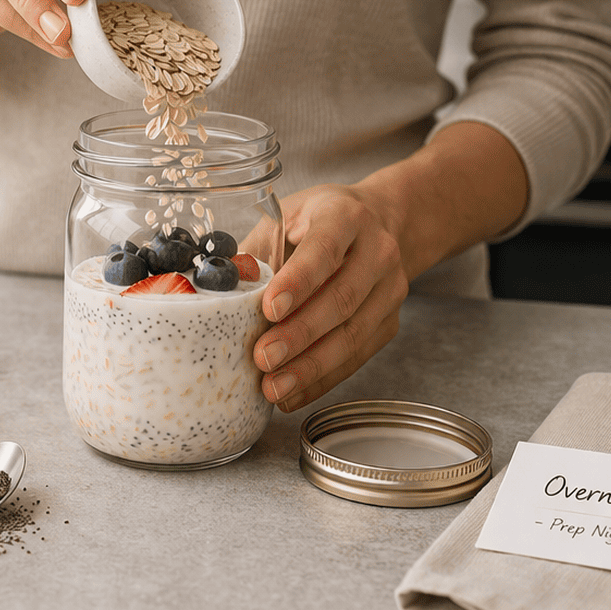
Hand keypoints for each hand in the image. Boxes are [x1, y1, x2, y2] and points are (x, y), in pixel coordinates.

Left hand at [251, 184, 410, 412]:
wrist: (378, 223)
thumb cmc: (316, 222)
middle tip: (264, 358)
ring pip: (353, 334)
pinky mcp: (389, 320)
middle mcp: (377, 250)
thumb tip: (221, 296)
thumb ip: (256, 253)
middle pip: (342, 299)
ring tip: (275, 387)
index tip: (270, 310)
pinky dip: (324, 379)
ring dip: (311, 367)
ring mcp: (390, 288)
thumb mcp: (284, 219)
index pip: (324, 250)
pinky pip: (358, 356)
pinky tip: (294, 393)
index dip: (298, 282)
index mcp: (344, 216)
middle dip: (300, 334)